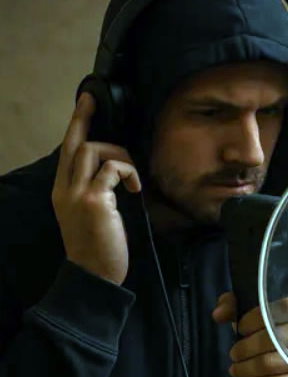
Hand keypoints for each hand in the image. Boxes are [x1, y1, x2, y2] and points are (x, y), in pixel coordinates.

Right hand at [52, 93, 140, 284]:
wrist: (94, 276)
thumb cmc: (99, 248)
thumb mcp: (91, 215)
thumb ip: (96, 191)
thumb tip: (115, 171)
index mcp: (63, 191)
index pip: (67, 151)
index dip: (76, 125)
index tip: (85, 103)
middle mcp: (65, 189)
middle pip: (75, 143)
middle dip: (84, 117)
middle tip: (93, 100)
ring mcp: (78, 194)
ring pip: (94, 150)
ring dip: (120, 155)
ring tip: (132, 178)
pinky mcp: (95, 200)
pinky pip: (113, 169)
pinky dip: (128, 172)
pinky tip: (135, 188)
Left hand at [212, 292, 287, 376]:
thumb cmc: (282, 339)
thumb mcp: (261, 318)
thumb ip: (237, 308)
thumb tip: (218, 314)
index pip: (285, 308)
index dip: (257, 318)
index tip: (241, 329)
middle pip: (276, 338)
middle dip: (246, 348)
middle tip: (233, 355)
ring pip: (274, 363)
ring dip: (246, 369)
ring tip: (235, 371)